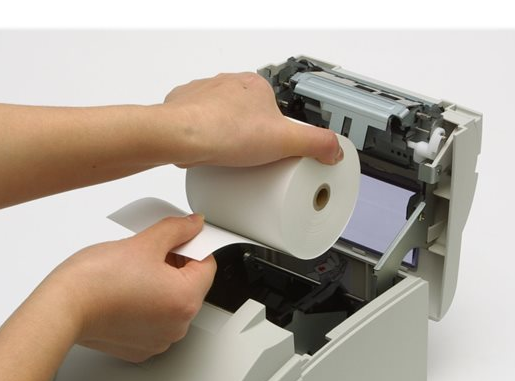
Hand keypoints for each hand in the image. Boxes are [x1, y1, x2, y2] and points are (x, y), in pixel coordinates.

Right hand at [44, 214, 215, 362]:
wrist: (62, 308)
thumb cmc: (96, 281)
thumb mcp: (145, 242)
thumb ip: (176, 230)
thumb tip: (192, 225)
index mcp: (185, 300)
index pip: (207, 265)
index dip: (192, 245)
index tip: (177, 238)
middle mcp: (177, 326)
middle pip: (190, 285)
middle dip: (175, 264)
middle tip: (150, 250)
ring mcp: (159, 340)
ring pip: (171, 303)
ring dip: (160, 284)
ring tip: (134, 271)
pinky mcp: (139, 347)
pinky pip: (154, 320)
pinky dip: (145, 304)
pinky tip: (127, 291)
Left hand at [163, 72, 342, 166]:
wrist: (179, 136)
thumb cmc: (224, 131)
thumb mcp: (285, 141)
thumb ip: (316, 143)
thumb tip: (334, 149)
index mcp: (255, 86)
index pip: (275, 111)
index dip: (277, 134)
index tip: (276, 151)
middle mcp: (228, 84)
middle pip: (248, 116)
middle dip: (251, 137)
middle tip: (254, 161)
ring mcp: (203, 95)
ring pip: (222, 119)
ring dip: (226, 137)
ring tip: (231, 161)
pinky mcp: (182, 110)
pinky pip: (197, 125)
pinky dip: (203, 138)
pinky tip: (208, 154)